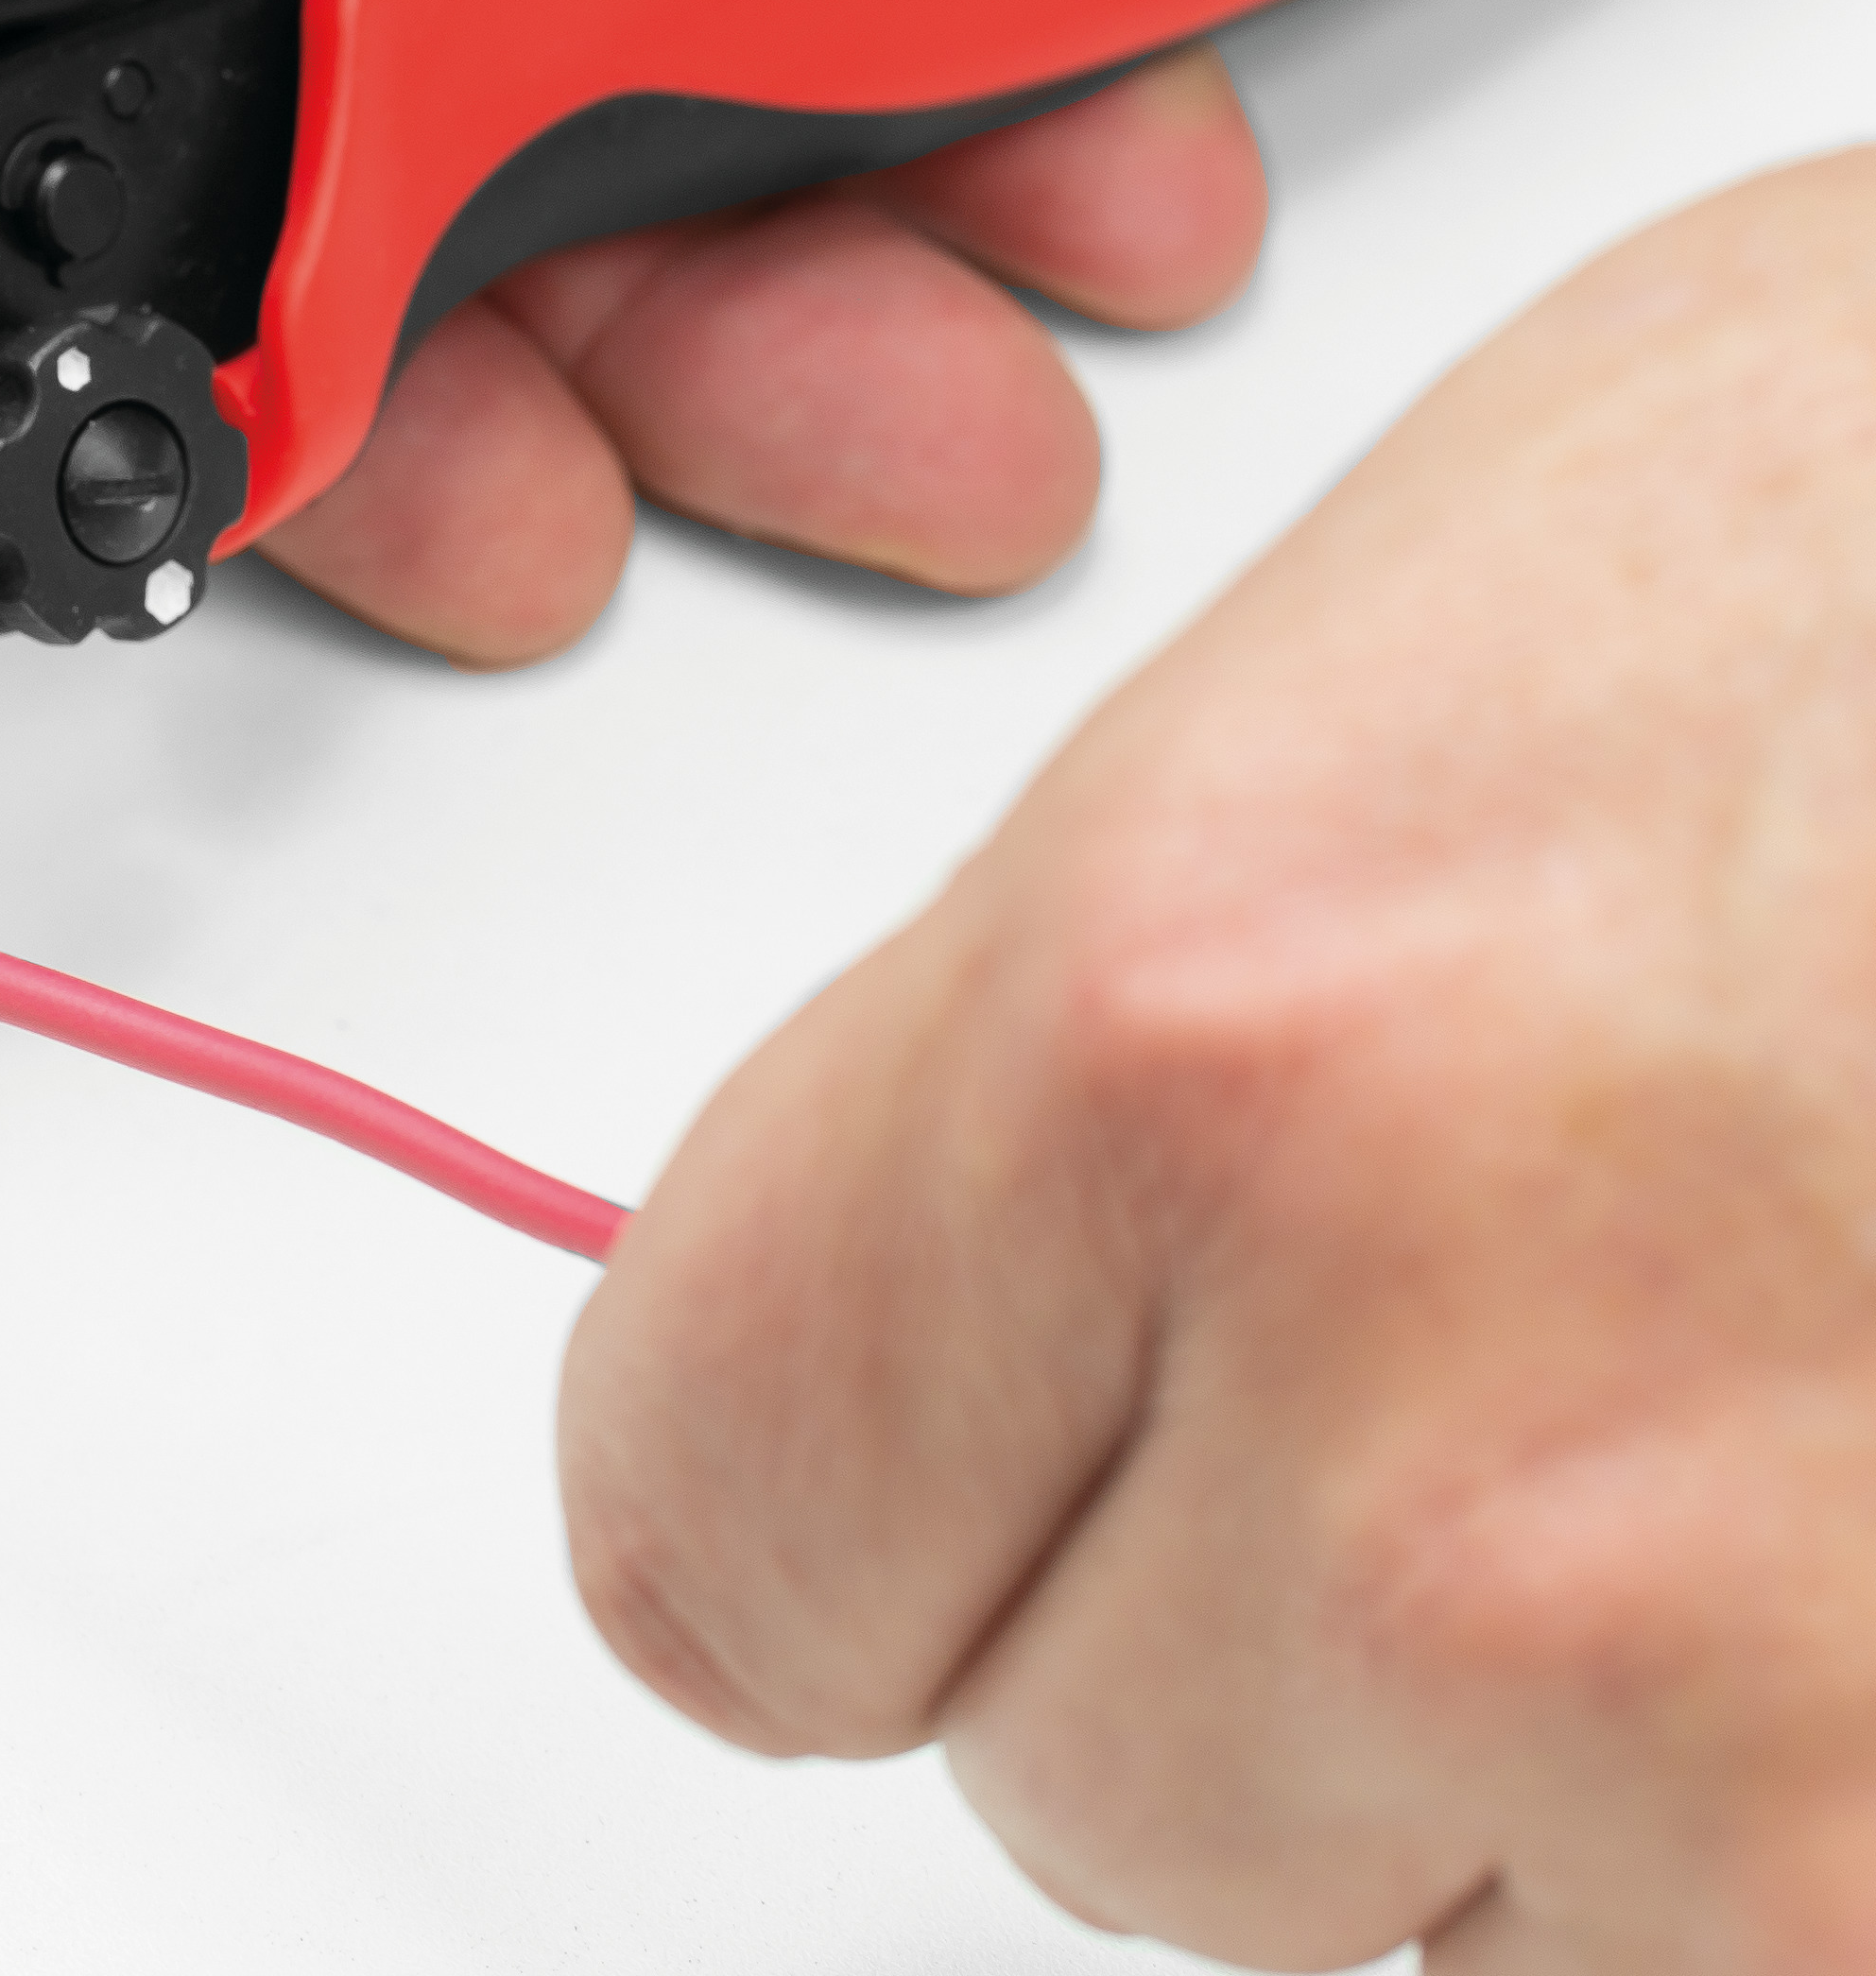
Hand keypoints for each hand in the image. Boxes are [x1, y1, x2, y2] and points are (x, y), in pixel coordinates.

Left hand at [562, 152, 1875, 1969]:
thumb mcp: (1422, 636)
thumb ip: (1090, 1018)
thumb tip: (928, 1283)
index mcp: (1197, 1024)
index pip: (714, 1499)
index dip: (817, 1464)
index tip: (890, 1444)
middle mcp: (1461, 1446)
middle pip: (1065, 1759)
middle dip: (1226, 1585)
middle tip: (1506, 1318)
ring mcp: (1786, 1777)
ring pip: (1405, 1937)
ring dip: (1536, 1748)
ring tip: (1796, 1367)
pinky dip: (1758, 1835)